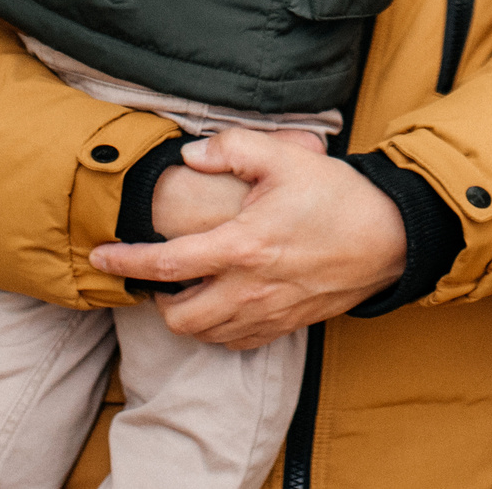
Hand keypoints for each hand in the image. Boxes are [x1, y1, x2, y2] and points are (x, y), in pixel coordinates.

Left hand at [90, 130, 406, 349]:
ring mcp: (268, 312)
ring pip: (204, 334)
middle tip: (157, 274)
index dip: (126, 261)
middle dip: (155, 299)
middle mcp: (250, 288)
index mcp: (242, 245)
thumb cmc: (338, 196)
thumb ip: (233, 149)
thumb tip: (191, 156)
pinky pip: (236, 343)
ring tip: (186, 288)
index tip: (101, 255)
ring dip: (186, 315)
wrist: (390, 238)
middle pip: (178, 316)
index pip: (166, 264)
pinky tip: (222, 304)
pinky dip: (218, 329)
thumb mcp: (287, 158)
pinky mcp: (286, 325)